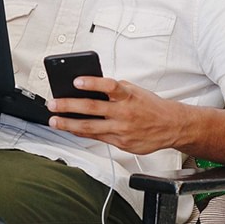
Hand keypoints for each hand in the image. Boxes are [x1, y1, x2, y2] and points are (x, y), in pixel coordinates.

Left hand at [46, 76, 189, 155]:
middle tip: (53, 104)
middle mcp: (124, 113)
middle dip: (68, 106)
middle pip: (92, 108)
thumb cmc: (150, 106)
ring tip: (54, 121)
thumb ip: (114, 90)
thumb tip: (90, 88)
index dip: (91, 83)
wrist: (171, 126)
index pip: (108, 86)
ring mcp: (122, 129)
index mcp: (128, 96)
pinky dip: (82, 133)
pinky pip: (97, 137)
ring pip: (90, 127)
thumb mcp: (134, 91)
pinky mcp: (121, 143)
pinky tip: (71, 129)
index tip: (76, 81)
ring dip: (68, 124)